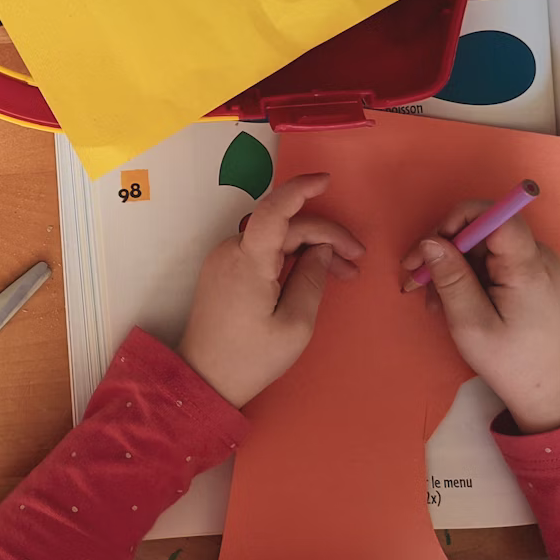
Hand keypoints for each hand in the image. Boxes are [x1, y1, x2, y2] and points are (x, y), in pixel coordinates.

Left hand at [177, 173, 363, 407]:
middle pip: (284, 227)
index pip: (274, 210)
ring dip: (310, 248)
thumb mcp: (295, 324)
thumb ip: (312, 279)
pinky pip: (262, 252)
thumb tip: (322, 250)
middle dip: (325, 237)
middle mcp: (231, 251)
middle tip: (357, 261)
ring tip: (343, 273)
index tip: (327, 181)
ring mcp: (224, 260)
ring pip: (275, 239)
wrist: (203, 379)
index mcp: (248, 261)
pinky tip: (312, 274)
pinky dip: (289, 257)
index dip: (300, 189)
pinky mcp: (223, 271)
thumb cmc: (250, 358)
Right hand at [400, 205, 559, 432]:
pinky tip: (452, 301)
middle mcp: (538, 256)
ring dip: (453, 267)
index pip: (496, 215)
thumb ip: (451, 278)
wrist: (549, 391)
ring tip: (433, 301)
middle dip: (445, 250)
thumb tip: (429, 241)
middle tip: (415, 280)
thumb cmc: (511, 362)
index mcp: (528, 267)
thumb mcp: (471, 323)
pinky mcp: (532, 276)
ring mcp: (537, 265)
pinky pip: (493, 261)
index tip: (431, 246)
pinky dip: (468, 275)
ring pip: (483, 247)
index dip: (458, 220)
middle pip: (483, 230)